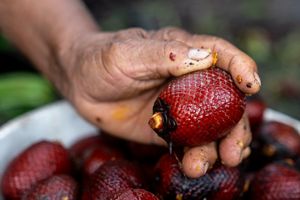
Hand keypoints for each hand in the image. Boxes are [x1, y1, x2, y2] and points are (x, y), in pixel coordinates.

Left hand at [61, 27, 260, 177]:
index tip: (251, 85)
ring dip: (215, 148)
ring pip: (210, 127)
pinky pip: (188, 141)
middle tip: (235, 148)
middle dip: (234, 124)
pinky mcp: (168, 127)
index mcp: (183, 52)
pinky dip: (196, 154)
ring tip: (203, 164)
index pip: (221, 55)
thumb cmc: (102, 60)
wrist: (81, 84)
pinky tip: (193, 165)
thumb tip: (206, 58)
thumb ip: (164, 54)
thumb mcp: (128, 53)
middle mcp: (188, 80)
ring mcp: (180, 106)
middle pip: (224, 100)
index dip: (241, 68)